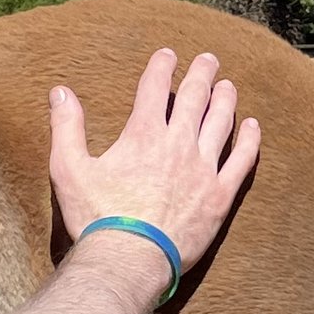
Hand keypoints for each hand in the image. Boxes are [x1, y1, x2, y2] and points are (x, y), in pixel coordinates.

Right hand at [49, 48, 260, 287]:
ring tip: (228, 86)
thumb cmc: (96, 217)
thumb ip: (66, 127)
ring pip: (221, 123)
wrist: (129, 259)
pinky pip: (241, 161)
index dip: (161, 67)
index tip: (167, 54)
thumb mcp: (68, 169)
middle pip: (194, 98)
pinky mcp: (219, 196)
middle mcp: (178, 144)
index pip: (154, 88)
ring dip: (225, 100)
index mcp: (143, 134)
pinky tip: (253, 127)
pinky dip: (249, 141)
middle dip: (201, 74)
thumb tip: (60, 91)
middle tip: (209, 59)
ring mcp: (203, 169)